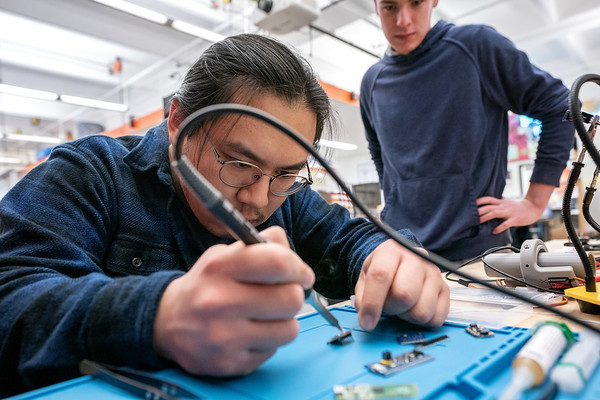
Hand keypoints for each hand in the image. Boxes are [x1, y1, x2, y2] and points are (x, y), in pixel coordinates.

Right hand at [153, 226, 314, 376]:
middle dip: (292, 294)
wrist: (167, 322)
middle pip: (291, 298)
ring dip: (284, 321)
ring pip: (289, 329)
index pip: (278, 262)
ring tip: (265, 315)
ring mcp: (224, 336)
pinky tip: (250, 333)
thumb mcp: (224, 254)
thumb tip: (295, 259)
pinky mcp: (230, 363)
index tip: (301, 274)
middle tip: (281, 295)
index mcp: (220, 267)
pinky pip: (274, 350)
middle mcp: (219, 301)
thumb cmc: (207, 285)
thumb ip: (261, 246)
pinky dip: (268, 341)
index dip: (298, 268)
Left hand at [353, 240, 448, 330]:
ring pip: (422, 311)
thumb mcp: (365, 278)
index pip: (381, 275)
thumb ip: (362, 297)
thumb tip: (367, 318)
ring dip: (408, 316)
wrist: (402, 261)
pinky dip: (423, 322)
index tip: (367, 322)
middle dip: (392, 308)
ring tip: (402, 306)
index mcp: (391, 251)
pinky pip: (437, 318)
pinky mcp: (445, 289)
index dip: (372, 302)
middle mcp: (417, 258)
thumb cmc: (383, 271)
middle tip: (388, 305)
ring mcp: (434, 273)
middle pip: (404, 295)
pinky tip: (414, 309)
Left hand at [477, 196, 544, 233]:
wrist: (532, 208)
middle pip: (489, 206)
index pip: (488, 199)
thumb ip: (496, 203)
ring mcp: (508, 212)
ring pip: (495, 213)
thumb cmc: (517, 207)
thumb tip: (484, 205)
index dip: (479, 201)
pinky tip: (494, 231)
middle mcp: (503, 206)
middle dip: (479, 210)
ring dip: (486, 217)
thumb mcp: (505, 202)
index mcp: (500, 202)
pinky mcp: (514, 219)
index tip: (471, 204)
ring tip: (478, 221)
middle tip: (470, 215)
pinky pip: (506, 224)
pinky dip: (499, 227)